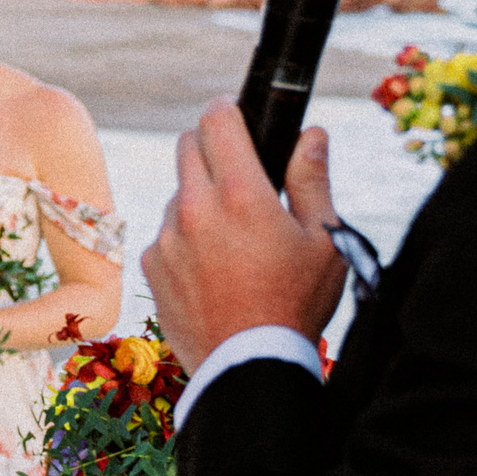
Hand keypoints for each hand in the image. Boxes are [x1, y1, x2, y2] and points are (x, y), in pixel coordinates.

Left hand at [140, 102, 346, 371]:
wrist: (248, 365)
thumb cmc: (296, 304)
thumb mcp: (324, 241)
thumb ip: (312, 180)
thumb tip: (312, 134)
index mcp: (240, 194)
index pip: (217, 119)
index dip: (228, 109)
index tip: (237, 115)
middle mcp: (194, 208)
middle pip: (188, 146)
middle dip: (211, 148)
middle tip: (240, 172)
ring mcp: (167, 237)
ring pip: (177, 193)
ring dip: (199, 198)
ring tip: (234, 235)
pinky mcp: (152, 265)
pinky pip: (166, 234)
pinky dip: (185, 238)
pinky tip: (214, 267)